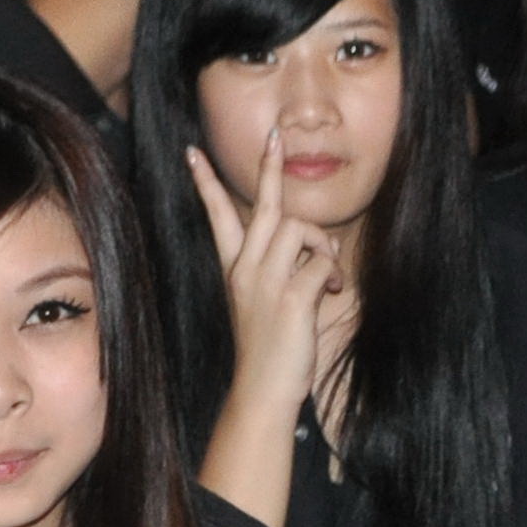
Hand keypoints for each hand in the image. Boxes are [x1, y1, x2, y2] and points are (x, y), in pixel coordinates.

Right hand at [187, 136, 338, 415]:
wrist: (263, 390)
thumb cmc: (269, 349)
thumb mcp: (265, 301)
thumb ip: (284, 269)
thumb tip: (310, 247)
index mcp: (235, 268)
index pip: (218, 215)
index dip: (206, 182)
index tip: (192, 152)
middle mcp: (246, 269)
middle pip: (265, 207)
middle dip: (269, 168)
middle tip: (273, 136)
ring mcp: (266, 282)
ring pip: (301, 230)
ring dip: (323, 246)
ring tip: (329, 275)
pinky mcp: (290, 298)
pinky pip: (321, 265)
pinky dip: (334, 275)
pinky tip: (333, 293)